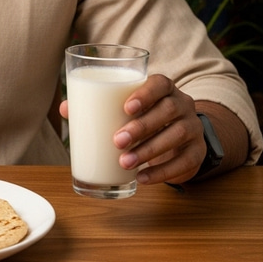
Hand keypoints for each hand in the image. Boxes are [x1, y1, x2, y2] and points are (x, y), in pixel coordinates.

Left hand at [59, 74, 205, 184]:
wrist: (180, 136)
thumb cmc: (143, 116)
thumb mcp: (124, 108)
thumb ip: (96, 105)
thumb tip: (64, 108)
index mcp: (164, 88)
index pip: (161, 83)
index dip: (145, 94)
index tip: (126, 107)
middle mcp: (183, 104)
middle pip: (168, 110)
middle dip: (142, 126)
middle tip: (118, 140)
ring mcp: (194, 128)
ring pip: (178, 135)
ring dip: (150, 150)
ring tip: (125, 162)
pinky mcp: (198, 152)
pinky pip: (185, 162)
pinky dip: (163, 172)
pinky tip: (142, 178)